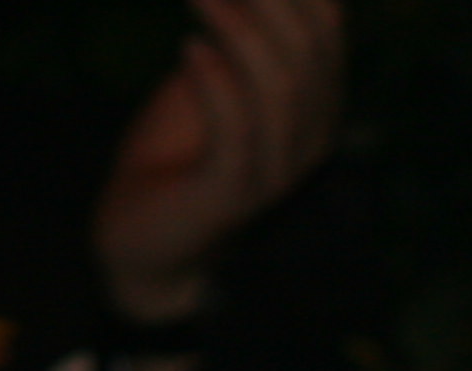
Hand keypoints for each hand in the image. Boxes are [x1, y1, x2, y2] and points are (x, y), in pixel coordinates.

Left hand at [92, 0, 345, 326]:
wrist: (144, 240)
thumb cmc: (178, 149)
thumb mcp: (215, 75)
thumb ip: (238, 30)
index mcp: (314, 102)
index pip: (328, 29)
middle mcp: (309, 137)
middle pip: (310, 53)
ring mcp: (275, 170)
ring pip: (281, 90)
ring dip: (239, 32)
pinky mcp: (231, 197)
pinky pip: (237, 136)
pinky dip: (216, 87)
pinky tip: (188, 48)